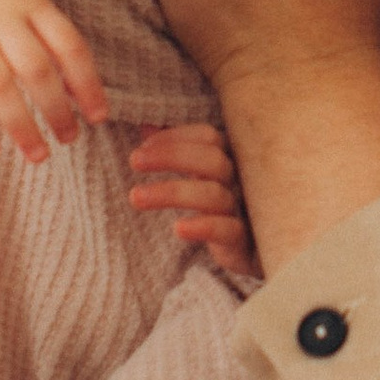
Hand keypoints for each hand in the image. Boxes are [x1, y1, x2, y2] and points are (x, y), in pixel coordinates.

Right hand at [0, 0, 107, 161]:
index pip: (69, 46)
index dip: (87, 83)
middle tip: (69, 139)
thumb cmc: (1, 12)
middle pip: (35, 67)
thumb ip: (56, 50)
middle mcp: (1, 17)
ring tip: (38, 155)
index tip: (98, 117)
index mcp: (34, 6)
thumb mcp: (32, 15)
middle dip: (56, 109)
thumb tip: (84, 101)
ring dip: (21, 126)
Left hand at [128, 120, 255, 277]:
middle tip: (134, 160)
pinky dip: (204, 227)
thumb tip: (145, 125)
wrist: (244, 254)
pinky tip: (178, 229)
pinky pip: (228, 230)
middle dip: (171, 156)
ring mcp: (241, 210)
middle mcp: (237, 180)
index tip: (143, 146)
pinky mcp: (241, 242)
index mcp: (226, 159)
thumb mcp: (194, 176)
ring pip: (213, 195)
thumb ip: (172, 149)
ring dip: (171, 192)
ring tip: (135, 197)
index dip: (175, 137)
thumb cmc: (214, 206)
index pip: (207, 136)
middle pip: (212, 159)